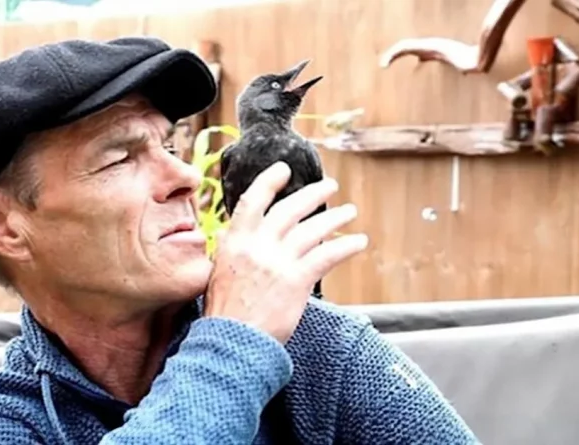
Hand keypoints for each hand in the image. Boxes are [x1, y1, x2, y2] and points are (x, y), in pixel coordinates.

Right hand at [204, 161, 367, 343]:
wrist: (231, 342)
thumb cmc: (225, 315)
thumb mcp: (219, 273)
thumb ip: (236, 253)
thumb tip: (245, 240)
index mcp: (234, 242)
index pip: (253, 200)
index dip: (270, 181)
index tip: (284, 170)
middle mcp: (256, 245)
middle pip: (290, 210)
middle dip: (312, 194)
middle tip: (329, 186)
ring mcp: (277, 261)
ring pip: (312, 230)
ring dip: (335, 218)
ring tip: (349, 211)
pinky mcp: (296, 280)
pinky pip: (327, 255)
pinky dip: (346, 245)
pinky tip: (358, 242)